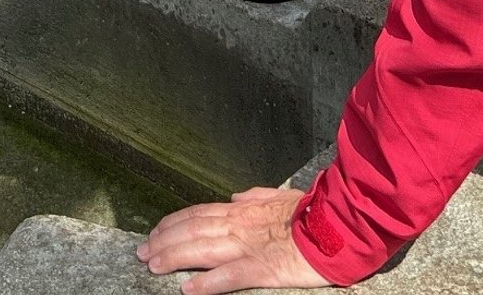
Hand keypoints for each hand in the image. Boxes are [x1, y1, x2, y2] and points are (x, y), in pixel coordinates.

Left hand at [139, 187, 330, 294]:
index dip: (173, 222)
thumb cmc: (314, 212)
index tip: (154, 231)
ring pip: (202, 250)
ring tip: (153, 266)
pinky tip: (189, 290)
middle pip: (192, 231)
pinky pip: (230, 276)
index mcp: (244, 210)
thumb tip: (234, 197)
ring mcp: (250, 246)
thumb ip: (255, 196)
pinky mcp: (264, 269)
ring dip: (174, 257)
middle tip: (141, 252)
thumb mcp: (281, 197)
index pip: (198, 213)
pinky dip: (208, 283)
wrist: (340, 224)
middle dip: (163, 241)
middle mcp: (240, 225)